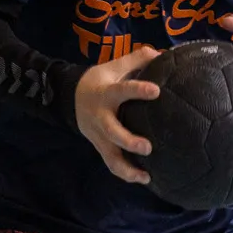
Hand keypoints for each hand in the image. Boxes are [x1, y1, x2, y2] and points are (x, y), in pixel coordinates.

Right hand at [75, 47, 161, 184]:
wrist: (70, 98)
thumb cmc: (99, 81)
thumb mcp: (113, 67)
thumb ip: (137, 60)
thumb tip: (162, 53)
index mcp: (106, 94)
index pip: (122, 91)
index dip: (137, 90)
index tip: (156, 91)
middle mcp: (101, 117)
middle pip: (112, 131)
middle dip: (128, 141)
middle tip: (147, 148)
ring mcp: (99, 136)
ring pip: (110, 156)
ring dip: (127, 168)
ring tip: (146, 177)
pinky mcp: (100, 147)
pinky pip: (112, 164)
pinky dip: (126, 174)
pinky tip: (144, 179)